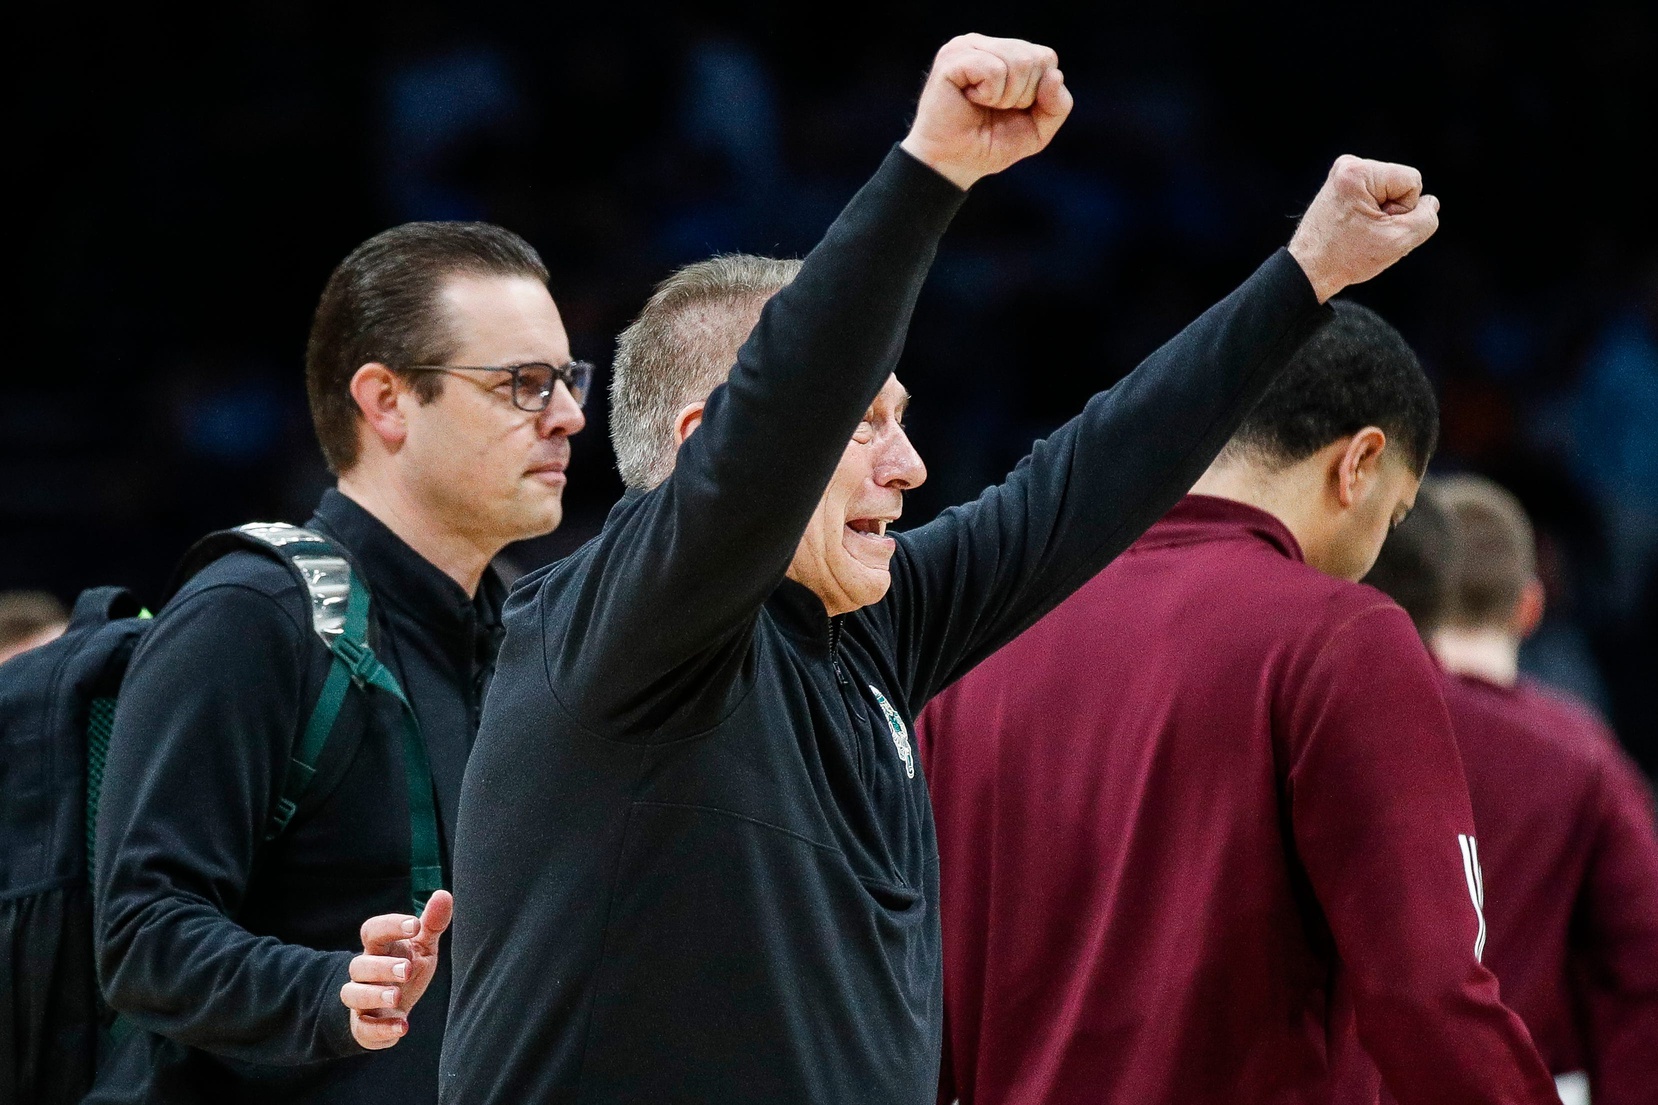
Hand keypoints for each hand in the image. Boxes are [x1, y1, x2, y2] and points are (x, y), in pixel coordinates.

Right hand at [340, 889, 452, 1049]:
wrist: (391, 1010)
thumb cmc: (407, 971)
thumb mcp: (422, 948)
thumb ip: (432, 924)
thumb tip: (443, 894)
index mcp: (379, 949)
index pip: (372, 931)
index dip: (389, 925)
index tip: (414, 924)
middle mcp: (365, 974)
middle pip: (359, 965)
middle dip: (381, 966)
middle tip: (407, 968)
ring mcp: (361, 1001)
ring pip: (352, 994)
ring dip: (373, 995)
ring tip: (396, 995)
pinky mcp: (364, 1027)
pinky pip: (364, 1029)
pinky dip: (381, 1028)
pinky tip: (402, 1026)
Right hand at [900, 34, 1072, 190]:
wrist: (953, 165)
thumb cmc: (989, 144)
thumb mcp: (1037, 130)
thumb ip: (1057, 105)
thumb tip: (1054, 75)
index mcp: (1005, 53)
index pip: (1045, 57)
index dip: (1038, 92)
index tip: (1011, 109)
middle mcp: (985, 43)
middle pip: (1034, 58)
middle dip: (1023, 96)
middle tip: (994, 109)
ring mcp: (967, 47)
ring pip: (1018, 62)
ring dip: (1005, 97)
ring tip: (982, 105)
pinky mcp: (952, 59)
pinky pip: (994, 71)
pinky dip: (989, 95)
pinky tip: (969, 99)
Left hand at [1288, 155, 1440, 302]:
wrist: (1309, 270)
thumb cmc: (1345, 258)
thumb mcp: (1398, 241)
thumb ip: (1426, 218)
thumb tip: (1430, 202)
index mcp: (1358, 172)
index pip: (1412, 181)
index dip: (1404, 210)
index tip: (1378, 226)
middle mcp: (1348, 166)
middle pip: (1401, 184)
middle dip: (1393, 212)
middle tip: (1368, 232)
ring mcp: (1343, 175)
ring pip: (1390, 191)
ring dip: (1383, 215)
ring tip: (1361, 231)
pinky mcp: (1341, 186)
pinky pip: (1376, 196)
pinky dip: (1372, 214)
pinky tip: (1357, 228)